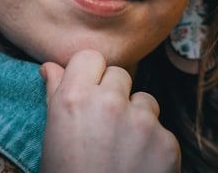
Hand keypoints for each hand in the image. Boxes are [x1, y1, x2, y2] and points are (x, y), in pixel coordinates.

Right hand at [39, 50, 180, 172]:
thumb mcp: (53, 138)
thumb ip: (55, 95)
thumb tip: (50, 67)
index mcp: (74, 97)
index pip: (91, 57)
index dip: (90, 75)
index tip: (88, 92)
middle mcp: (110, 102)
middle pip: (121, 75)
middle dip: (115, 95)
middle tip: (105, 127)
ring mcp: (142, 121)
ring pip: (145, 100)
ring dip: (137, 118)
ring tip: (122, 150)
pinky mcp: (167, 141)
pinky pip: (162, 130)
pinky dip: (153, 146)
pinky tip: (138, 166)